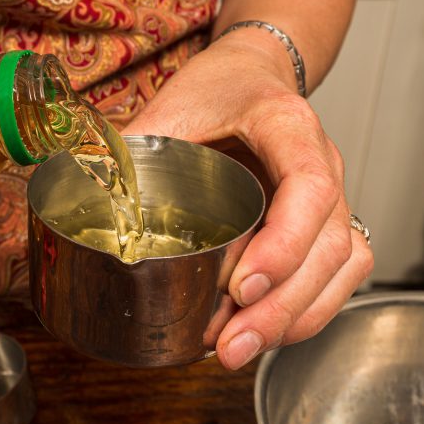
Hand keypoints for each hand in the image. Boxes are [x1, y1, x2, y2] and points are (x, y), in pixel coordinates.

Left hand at [122, 34, 373, 369]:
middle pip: (328, 244)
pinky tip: (266, 333)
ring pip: (341, 266)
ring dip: (294, 319)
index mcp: (287, 124)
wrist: (251, 74)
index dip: (283, 243)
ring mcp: (333, 193)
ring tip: (239, 348)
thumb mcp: (168, 108)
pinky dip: (309, 311)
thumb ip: (129, 151)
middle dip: (280, 307)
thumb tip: (81, 197)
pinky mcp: (328, 221)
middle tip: (229, 343)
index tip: (242, 285)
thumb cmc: (215, 88)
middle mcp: (324, 160)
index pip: (309, 187)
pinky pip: (341, 273)